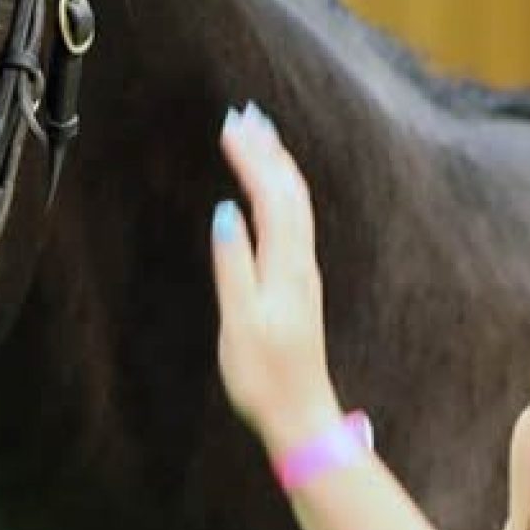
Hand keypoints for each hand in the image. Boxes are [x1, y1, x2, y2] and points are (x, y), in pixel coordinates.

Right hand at [211, 104, 343, 455]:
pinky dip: (280, 192)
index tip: (230, 126)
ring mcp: (303, 271)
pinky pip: (294, 220)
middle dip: (267, 150)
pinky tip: (267, 190)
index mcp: (286, 266)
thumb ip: (234, 264)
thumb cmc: (264, 375)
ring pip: (295, 204)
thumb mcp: (241, 322)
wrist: (300, 414)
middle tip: (244, 115)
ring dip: (276, 166)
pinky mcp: (299, 282)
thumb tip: (226, 210)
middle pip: (289, 191)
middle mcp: (301, 261)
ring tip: (257, 137)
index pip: (270, 196)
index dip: (251, 158)